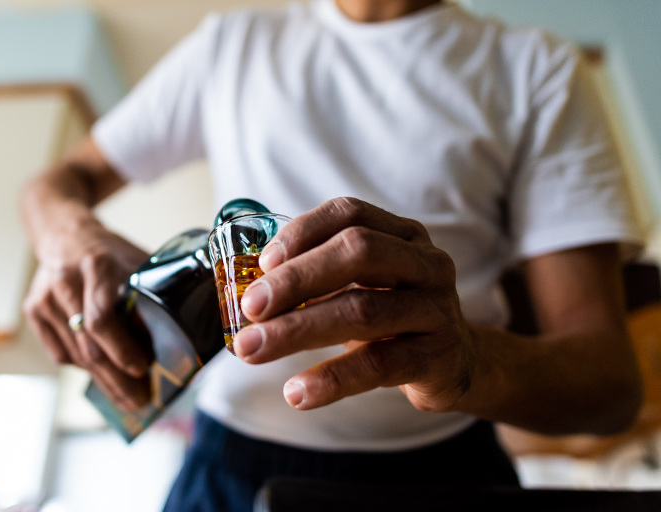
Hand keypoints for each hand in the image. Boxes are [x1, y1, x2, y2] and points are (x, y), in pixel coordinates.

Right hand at [23, 222, 152, 409]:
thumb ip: (155, 289)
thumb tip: (194, 323)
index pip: (102, 318)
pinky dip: (84, 368)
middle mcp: (65, 283)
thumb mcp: (136, 259)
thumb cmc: (110, 252)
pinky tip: (104, 378)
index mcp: (97, 266)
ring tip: (128, 399)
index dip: (122, 348)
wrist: (64, 233)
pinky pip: (60, 352)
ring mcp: (44, 299)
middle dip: (118, 378)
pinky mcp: (33, 311)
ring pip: (75, 355)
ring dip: (103, 381)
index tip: (144, 368)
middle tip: (141, 401)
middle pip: (88, 345)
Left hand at [233, 197, 476, 412]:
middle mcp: (426, 264)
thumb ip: (319, 279)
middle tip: (250, 308)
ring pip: (362, 310)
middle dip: (296, 279)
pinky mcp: (437, 358)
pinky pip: (379, 365)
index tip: (263, 263)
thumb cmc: (394, 317)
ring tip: (254, 349)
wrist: (456, 364)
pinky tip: (297, 391)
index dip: (302, 233)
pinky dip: (332, 379)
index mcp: (402, 236)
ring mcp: (436, 310)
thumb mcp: (364, 286)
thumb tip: (251, 291)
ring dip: (298, 330)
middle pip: (357, 252)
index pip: (349, 214)